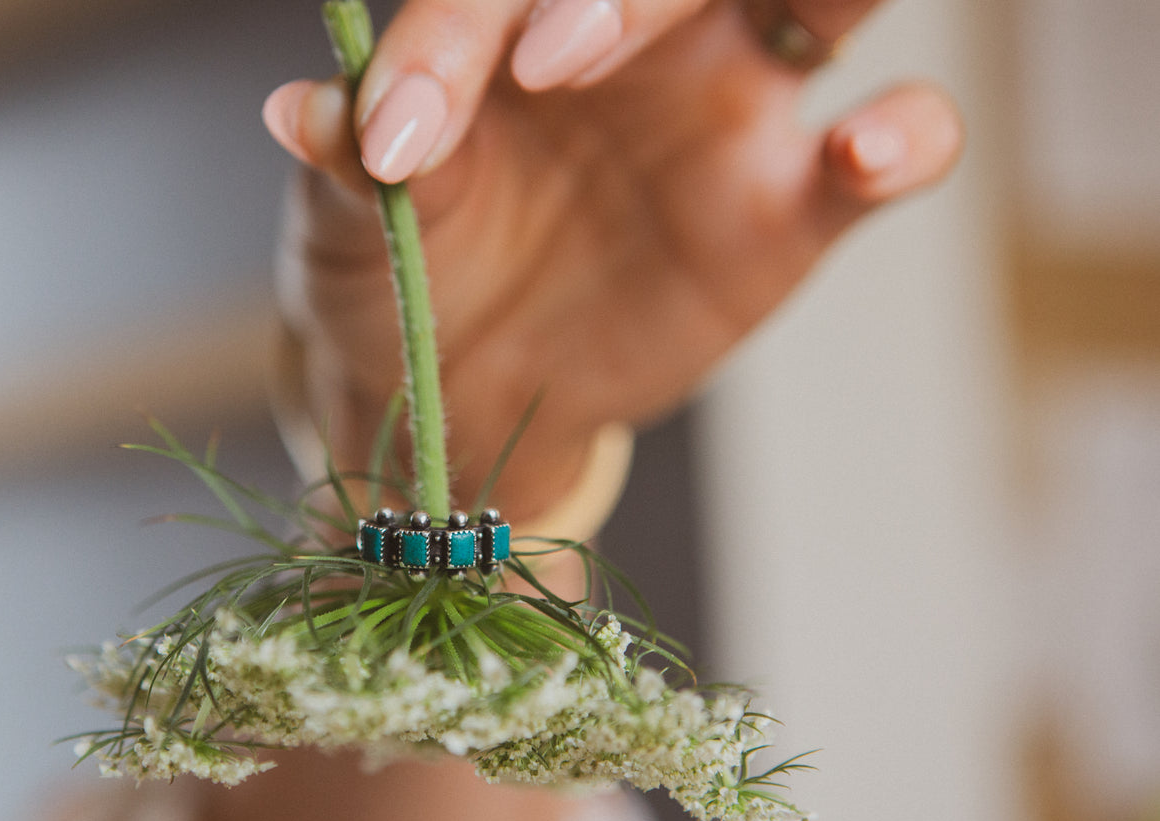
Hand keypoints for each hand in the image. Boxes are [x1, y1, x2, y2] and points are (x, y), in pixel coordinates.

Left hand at [263, 0, 961, 522]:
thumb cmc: (402, 278)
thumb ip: (347, 167)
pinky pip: (897, 150)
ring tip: (777, 30)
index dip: (454, 37)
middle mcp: (638, 36)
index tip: (399, 137)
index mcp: (516, 18)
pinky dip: (906, 140)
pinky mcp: (793, 210)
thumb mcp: (350, 232)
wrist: (465, 393)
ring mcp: (732, 108)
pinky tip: (869, 154)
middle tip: (547, 61)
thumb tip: (303, 113)